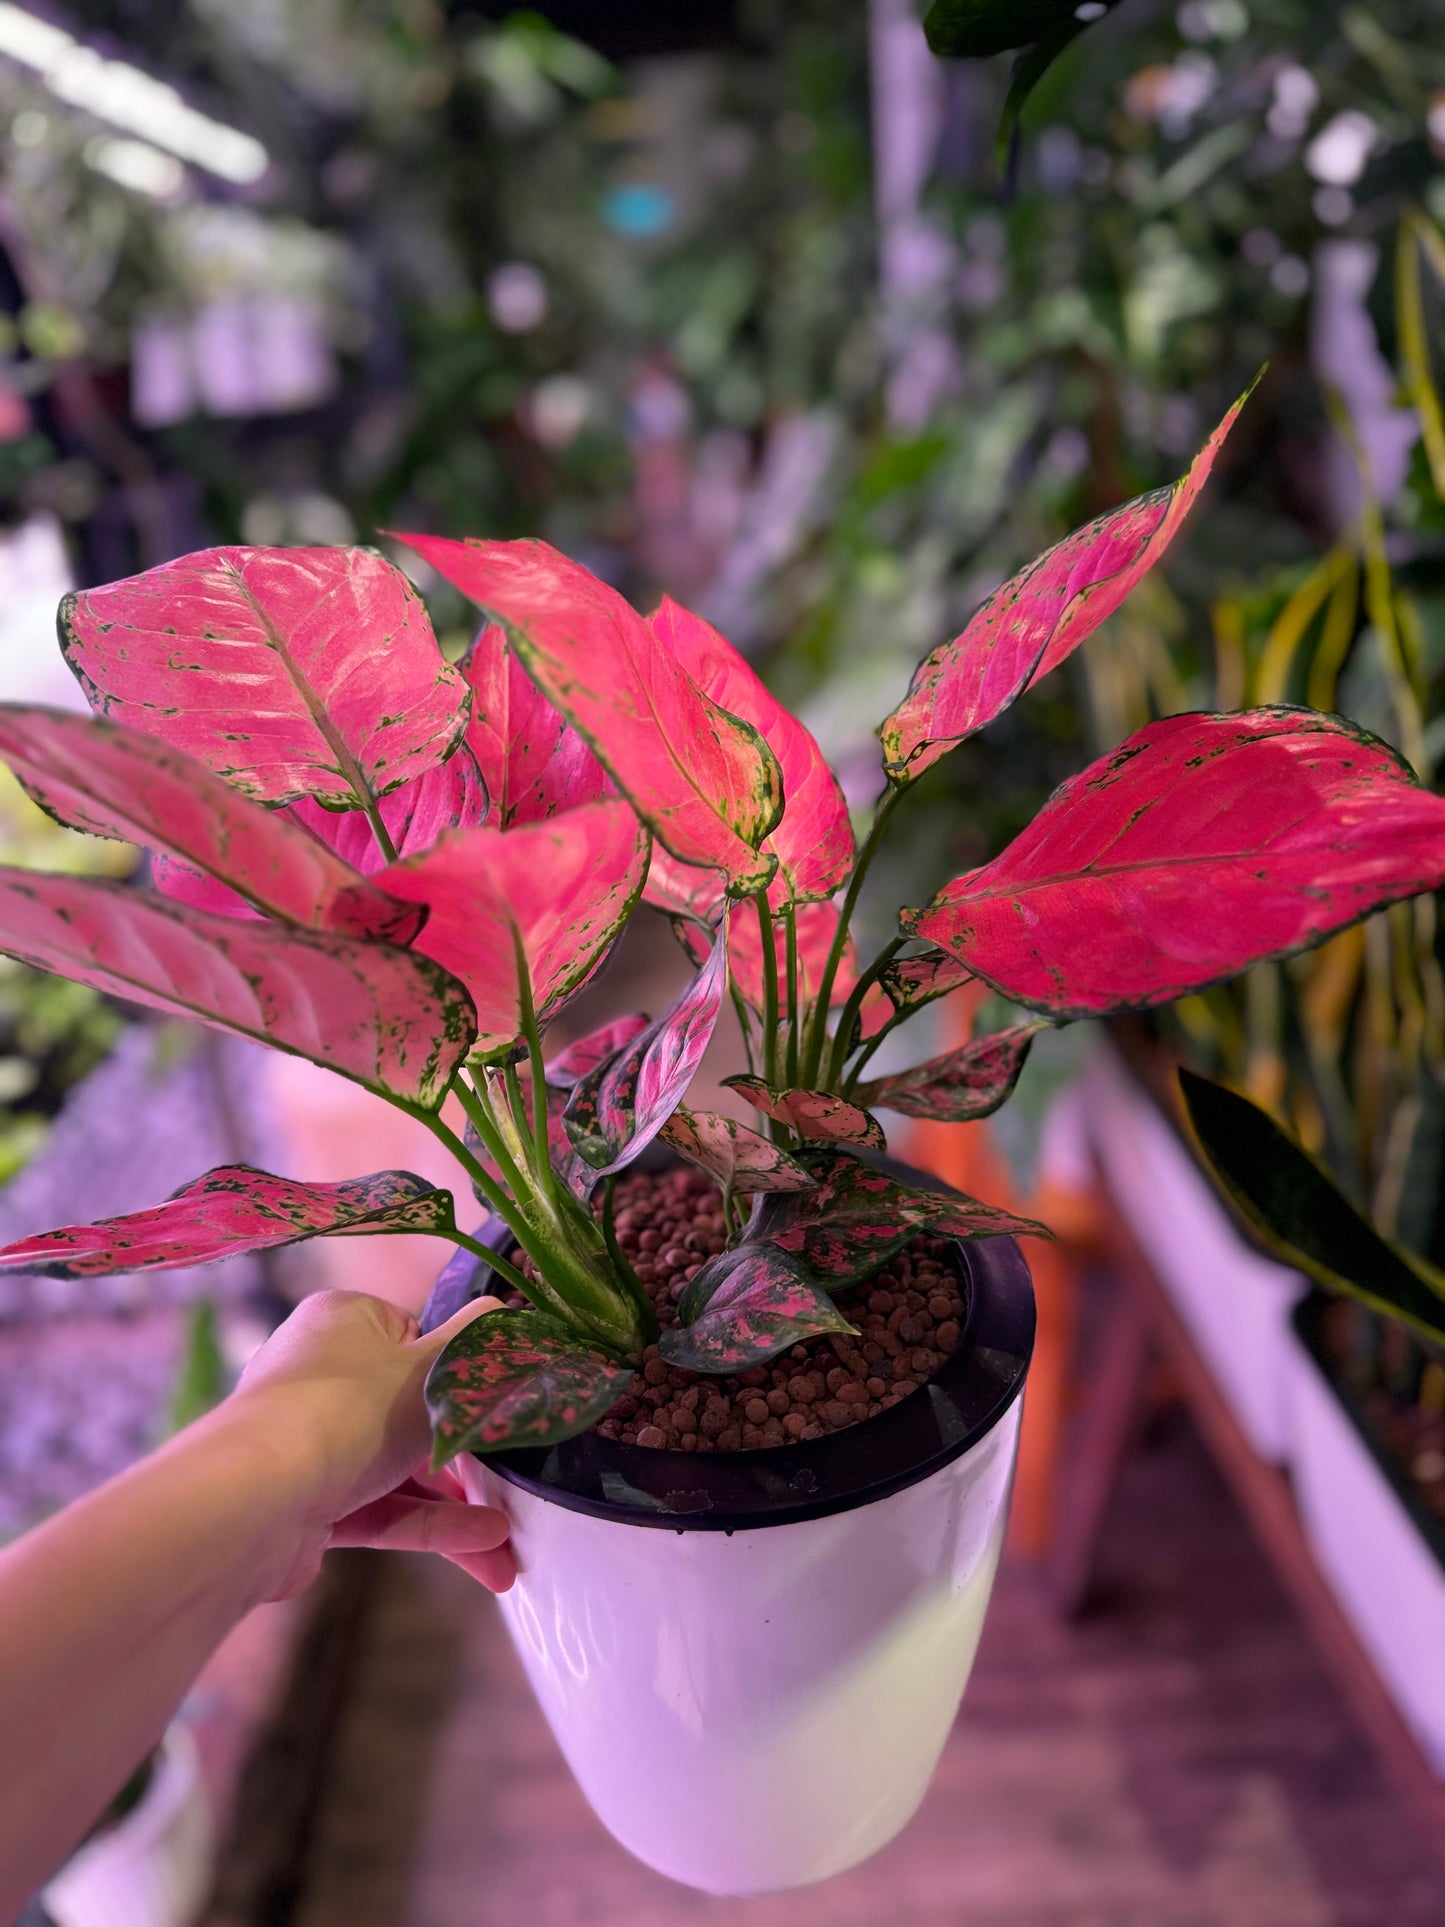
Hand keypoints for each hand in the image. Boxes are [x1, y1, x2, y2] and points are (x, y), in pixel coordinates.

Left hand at [228, 1289, 513, 1600]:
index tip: (494, 1403)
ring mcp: (309, 1440)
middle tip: (516, 1486)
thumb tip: (506, 1313)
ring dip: (456, 1509)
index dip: (456, 1372)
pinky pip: (378, 1507)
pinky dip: (427, 1526)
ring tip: (511, 1553)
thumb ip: (477, 1341)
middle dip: (468, 1459)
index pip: (415, 1337)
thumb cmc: (351, 1410)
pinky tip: (483, 1553)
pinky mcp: (305, 1501)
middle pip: (410, 1411)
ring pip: (398, 1469)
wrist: (255, 1499)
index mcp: (345, 1321)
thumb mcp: (435, 1365)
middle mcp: (320, 1373)